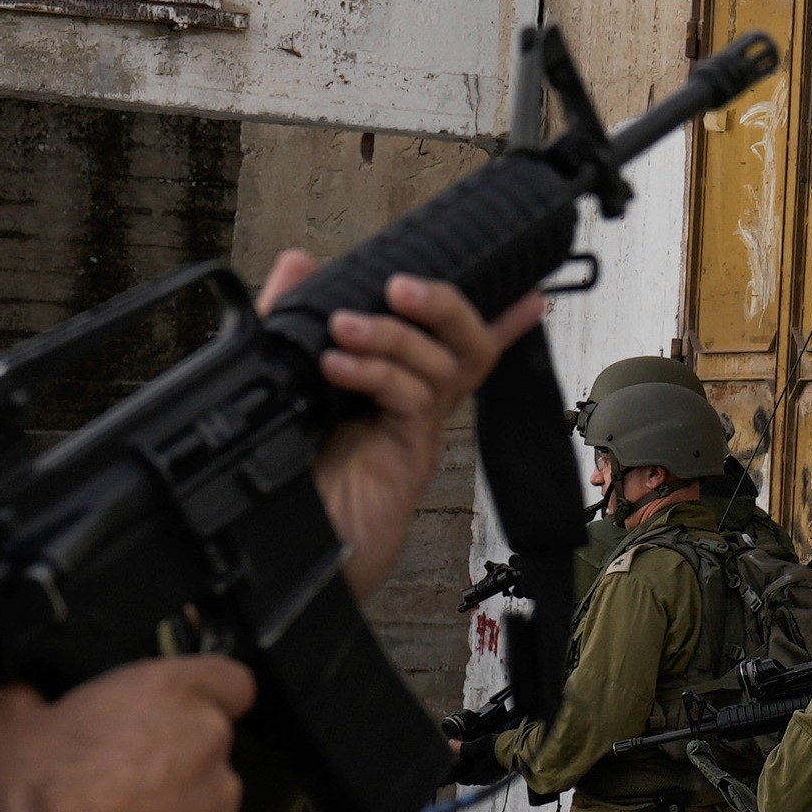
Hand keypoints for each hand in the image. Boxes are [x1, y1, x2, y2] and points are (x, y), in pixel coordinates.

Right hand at [0, 655, 258, 811]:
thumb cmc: (46, 800)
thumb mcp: (1, 730)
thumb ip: (17, 696)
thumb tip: (15, 694)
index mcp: (170, 693)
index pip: (228, 675)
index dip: (204, 688)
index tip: (170, 704)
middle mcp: (209, 743)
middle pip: (205, 737)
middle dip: (169, 750)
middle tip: (116, 766)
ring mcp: (222, 805)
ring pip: (205, 793)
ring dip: (172, 802)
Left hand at [264, 259, 553, 602]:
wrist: (281, 551)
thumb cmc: (289, 474)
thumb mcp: (283, 380)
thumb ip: (290, 320)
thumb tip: (301, 260)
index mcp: (394, 391)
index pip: (451, 345)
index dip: (495, 319)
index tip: (530, 294)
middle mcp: (414, 411)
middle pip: (467, 347)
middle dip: (445, 304)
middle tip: (399, 283)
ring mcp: (415, 436)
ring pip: (443, 368)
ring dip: (395, 336)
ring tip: (343, 328)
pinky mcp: (406, 460)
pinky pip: (414, 403)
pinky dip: (380, 375)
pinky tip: (339, 366)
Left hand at [441, 712, 505, 785]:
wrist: (515, 750)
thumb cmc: (496, 750)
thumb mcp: (475, 747)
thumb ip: (462, 748)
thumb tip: (451, 744)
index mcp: (476, 777)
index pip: (461, 780)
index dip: (456, 774)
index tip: (454, 769)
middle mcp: (485, 780)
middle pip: (471, 777)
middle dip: (467, 769)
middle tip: (464, 760)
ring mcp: (494, 778)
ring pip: (481, 774)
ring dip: (477, 767)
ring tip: (475, 757)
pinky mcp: (501, 773)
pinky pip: (490, 771)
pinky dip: (485, 766)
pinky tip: (486, 758)